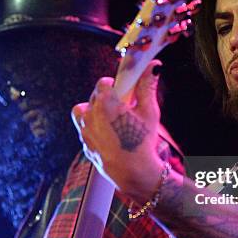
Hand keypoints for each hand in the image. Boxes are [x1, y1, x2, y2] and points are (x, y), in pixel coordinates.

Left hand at [71, 60, 164, 202]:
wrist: (133, 172)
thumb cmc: (141, 141)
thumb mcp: (149, 111)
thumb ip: (147, 86)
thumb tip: (154, 66)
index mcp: (105, 101)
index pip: (104, 82)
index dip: (115, 84)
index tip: (123, 90)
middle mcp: (90, 113)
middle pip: (94, 96)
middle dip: (107, 98)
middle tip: (122, 106)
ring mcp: (85, 129)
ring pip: (83, 111)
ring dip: (94, 110)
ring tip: (110, 119)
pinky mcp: (85, 143)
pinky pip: (84, 129)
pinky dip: (93, 127)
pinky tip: (108, 134)